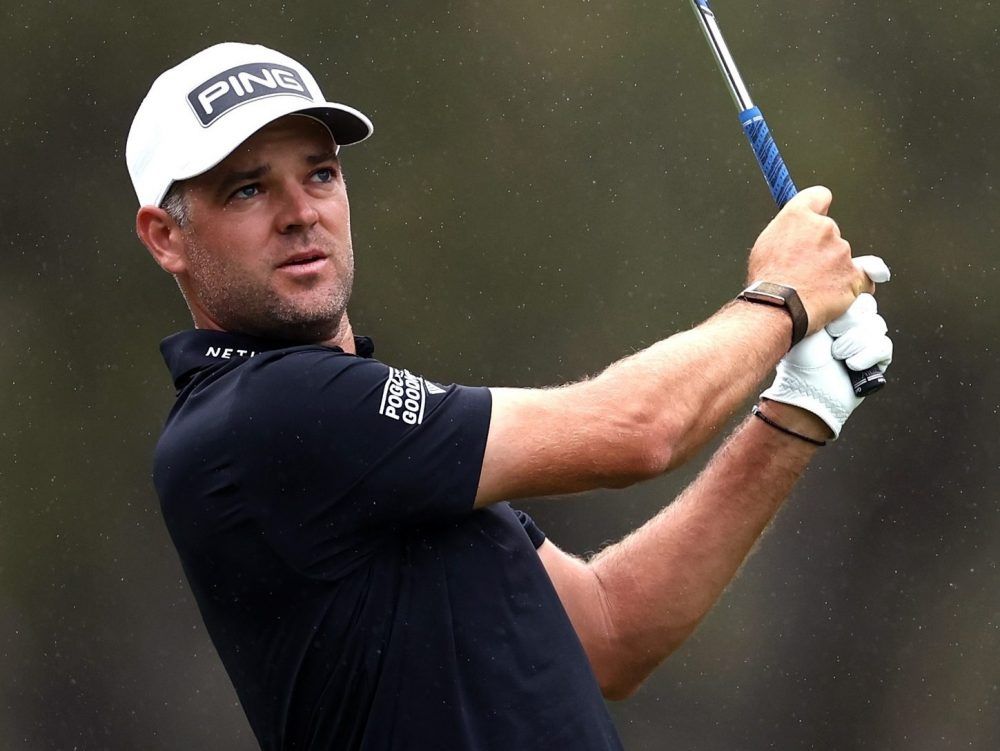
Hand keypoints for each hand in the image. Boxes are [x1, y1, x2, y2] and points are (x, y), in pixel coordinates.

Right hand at [747, 186, 878, 332]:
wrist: (776, 307)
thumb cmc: (766, 280)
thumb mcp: (764, 245)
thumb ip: (785, 230)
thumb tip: (793, 233)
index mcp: (798, 215)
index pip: (820, 195)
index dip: (818, 208)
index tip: (816, 218)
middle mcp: (824, 227)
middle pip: (830, 232)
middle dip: (821, 247)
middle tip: (804, 268)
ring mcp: (842, 251)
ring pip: (842, 256)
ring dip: (833, 268)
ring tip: (812, 287)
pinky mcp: (854, 275)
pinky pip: (863, 278)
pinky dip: (853, 285)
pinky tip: (839, 294)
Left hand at [760, 293, 892, 438]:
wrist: (808, 390)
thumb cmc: (801, 357)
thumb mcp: (808, 321)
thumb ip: (826, 299)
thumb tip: (851, 281)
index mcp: (834, 310)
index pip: (855, 290)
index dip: (852, 295)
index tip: (846, 303)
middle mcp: (851, 323)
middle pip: (867, 306)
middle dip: (848, 322)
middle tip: (831, 335)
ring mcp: (866, 340)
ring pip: (876, 325)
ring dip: (852, 342)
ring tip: (836, 355)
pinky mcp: (878, 358)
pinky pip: (883, 346)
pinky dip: (866, 356)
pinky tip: (850, 365)